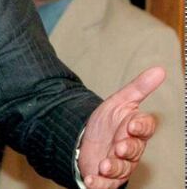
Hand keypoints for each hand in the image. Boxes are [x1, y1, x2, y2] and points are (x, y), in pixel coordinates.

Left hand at [77, 66, 164, 188]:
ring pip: (122, 169)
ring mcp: (119, 164)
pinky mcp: (106, 178)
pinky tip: (91, 180)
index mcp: (135, 129)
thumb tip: (160, 69)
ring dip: (113, 168)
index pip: (145, 128)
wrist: (85, 139)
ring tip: (103, 164)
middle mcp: (131, 149)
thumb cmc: (108, 122)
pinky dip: (99, 184)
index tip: (131, 124)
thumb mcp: (120, 102)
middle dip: (127, 149)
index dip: (140, 127)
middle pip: (134, 151)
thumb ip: (139, 88)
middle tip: (118, 147)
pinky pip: (106, 184)